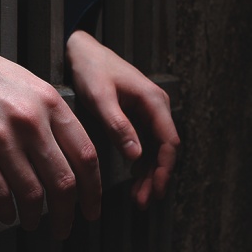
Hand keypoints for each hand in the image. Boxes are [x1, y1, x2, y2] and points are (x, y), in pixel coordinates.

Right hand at [0, 21, 100, 238]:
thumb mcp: (27, 82)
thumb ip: (51, 114)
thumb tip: (70, 153)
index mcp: (49, 102)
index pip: (86, 156)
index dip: (93, 190)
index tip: (91, 208)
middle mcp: (30, 121)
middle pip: (64, 182)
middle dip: (68, 214)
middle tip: (65, 228)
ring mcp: (0, 137)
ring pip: (32, 194)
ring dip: (36, 218)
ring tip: (33, 224)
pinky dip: (6, 212)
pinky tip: (7, 215)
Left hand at [65, 30, 179, 208]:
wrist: (82, 51)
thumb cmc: (92, 69)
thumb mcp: (101, 97)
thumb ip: (118, 125)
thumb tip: (136, 155)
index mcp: (153, 101)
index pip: (169, 141)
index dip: (164, 168)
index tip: (156, 188)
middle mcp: (156, 107)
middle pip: (164, 149)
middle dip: (158, 177)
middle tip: (145, 200)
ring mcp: (148, 112)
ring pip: (156, 150)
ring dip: (150, 174)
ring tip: (140, 197)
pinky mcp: (137, 116)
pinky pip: (146, 144)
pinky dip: (142, 163)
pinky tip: (135, 180)